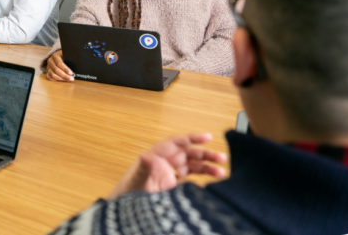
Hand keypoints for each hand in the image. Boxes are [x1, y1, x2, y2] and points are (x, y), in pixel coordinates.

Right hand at [45, 50, 73, 81]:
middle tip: (71, 79)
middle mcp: (50, 61)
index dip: (65, 69)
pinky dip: (56, 80)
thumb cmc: (65, 56)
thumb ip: (70, 59)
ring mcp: (48, 67)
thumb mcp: (67, 55)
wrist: (58, 56)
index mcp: (55, 55)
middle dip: (64, 75)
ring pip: (52, 75)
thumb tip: (77, 65)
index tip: (71, 73)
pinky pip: (49, 78)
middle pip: (56, 70)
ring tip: (68, 80)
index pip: (59, 63)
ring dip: (61, 79)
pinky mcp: (47, 72)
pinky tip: (62, 80)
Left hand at [107, 133, 226, 199]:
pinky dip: (200, 184)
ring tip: (222, 174)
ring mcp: (169, 175)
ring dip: (207, 169)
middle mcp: (165, 163)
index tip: (208, 137)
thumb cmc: (128, 191)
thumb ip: (144, 168)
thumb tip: (145, 156)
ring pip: (192, 167)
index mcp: (157, 156)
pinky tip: (209, 189)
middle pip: (189, 154)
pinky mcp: (172, 187)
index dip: (193, 138)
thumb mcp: (137, 179)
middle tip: (222, 158)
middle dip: (206, 155)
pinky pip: (189, 182)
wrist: (125, 209)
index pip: (177, 142)